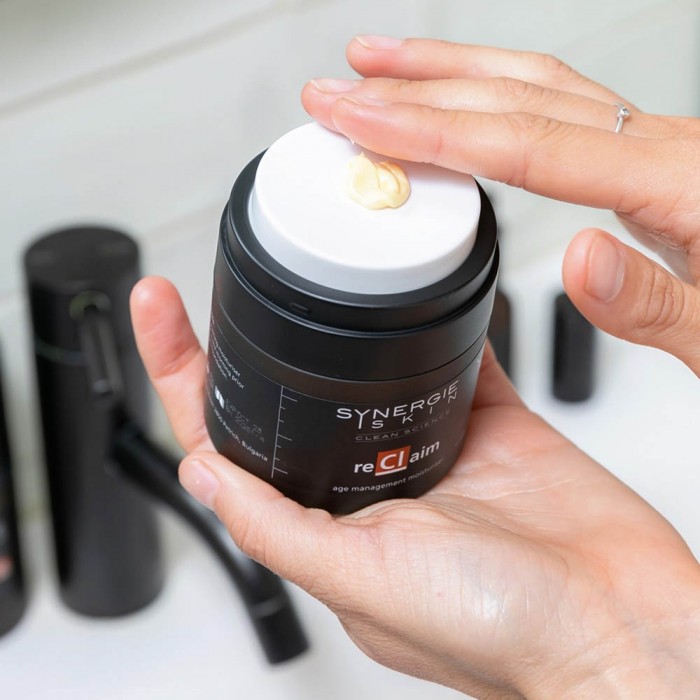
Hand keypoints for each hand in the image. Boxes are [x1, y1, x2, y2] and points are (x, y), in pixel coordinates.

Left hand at [131, 277, 699, 698]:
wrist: (616, 621)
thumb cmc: (501, 630)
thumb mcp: (364, 581)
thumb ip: (279, 528)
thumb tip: (204, 474)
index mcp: (330, 529)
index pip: (232, 445)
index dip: (187, 379)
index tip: (161, 317)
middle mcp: (373, 489)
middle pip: (286, 402)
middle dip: (240, 344)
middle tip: (205, 287)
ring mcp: (430, 453)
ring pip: (362, 377)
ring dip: (326, 333)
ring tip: (292, 277)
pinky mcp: (489, 425)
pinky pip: (450, 364)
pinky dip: (429, 331)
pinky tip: (403, 298)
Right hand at [302, 37, 699, 375]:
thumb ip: (652, 302)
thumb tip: (576, 257)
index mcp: (677, 184)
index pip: (523, 144)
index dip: (430, 127)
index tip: (359, 117)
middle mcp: (660, 148)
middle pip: (518, 93)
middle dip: (417, 83)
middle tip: (342, 85)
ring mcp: (651, 146)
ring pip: (536, 86)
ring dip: (451, 72)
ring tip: (382, 69)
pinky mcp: (644, 159)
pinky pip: (556, 111)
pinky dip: (494, 97)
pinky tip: (464, 105)